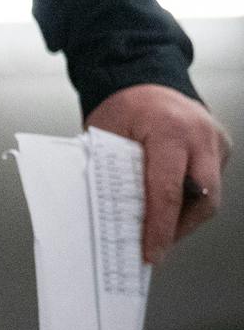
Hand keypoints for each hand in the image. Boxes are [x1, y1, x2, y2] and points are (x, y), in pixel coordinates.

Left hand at [86, 83, 230, 262]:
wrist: (144, 77)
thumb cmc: (123, 105)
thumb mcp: (106, 134)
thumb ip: (112, 170)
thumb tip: (111, 215)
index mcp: (169, 129)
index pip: (166, 190)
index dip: (159, 228)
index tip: (152, 252)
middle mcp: (200, 135)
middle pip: (202, 199)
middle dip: (178, 228)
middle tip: (156, 248)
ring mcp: (217, 141)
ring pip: (210, 196)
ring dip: (185, 217)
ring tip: (160, 230)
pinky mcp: (222, 147)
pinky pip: (210, 183)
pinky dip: (191, 199)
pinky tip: (170, 208)